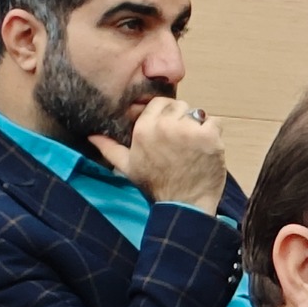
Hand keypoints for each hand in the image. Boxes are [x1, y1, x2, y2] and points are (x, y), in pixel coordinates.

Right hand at [90, 97, 225, 213]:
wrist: (183, 204)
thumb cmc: (155, 185)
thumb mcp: (127, 166)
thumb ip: (109, 148)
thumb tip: (92, 136)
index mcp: (144, 129)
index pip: (159, 102)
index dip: (166, 113)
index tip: (170, 127)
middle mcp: (165, 126)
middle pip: (180, 105)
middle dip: (183, 119)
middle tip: (183, 140)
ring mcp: (188, 130)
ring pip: (198, 113)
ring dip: (199, 127)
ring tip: (194, 146)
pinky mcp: (209, 137)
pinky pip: (215, 122)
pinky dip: (214, 133)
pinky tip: (206, 148)